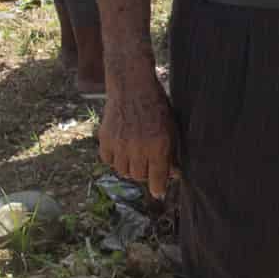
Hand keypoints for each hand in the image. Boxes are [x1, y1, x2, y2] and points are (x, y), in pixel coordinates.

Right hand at [101, 62, 176, 196]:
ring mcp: (120, 143)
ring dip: (129, 167)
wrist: (131, 85)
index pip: (157, 178)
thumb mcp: (170, 128)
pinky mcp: (105, 138)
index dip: (158, 188)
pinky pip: (108, 160)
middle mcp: (138, 147)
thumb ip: (171, 152)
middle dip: (145, 173)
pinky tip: (121, 148)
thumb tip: (173, 174)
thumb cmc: (156, 106)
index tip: (159, 192)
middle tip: (147, 163)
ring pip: (123, 171)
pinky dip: (114, 158)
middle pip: (139, 177)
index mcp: (158, 145)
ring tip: (134, 154)